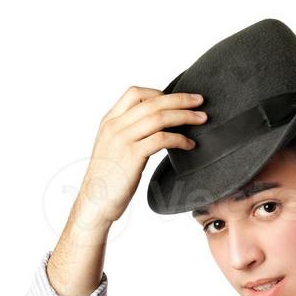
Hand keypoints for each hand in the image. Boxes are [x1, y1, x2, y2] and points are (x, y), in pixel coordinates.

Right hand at [77, 85, 207, 225]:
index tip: (176, 100)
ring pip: (159, 117)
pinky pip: (162, 139)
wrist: (94, 202)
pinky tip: (189, 145)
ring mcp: (123, 139)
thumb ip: (128, 135)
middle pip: (152, 102)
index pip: (135, 93)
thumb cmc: (107, 181)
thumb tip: (152, 130)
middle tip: (200, 101)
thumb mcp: (113, 150)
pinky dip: (179, 139)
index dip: (159, 93)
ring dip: (184, 116)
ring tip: (202, 119)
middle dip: (180, 100)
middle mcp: (115, 126)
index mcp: (109, 121)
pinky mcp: (132, 155)